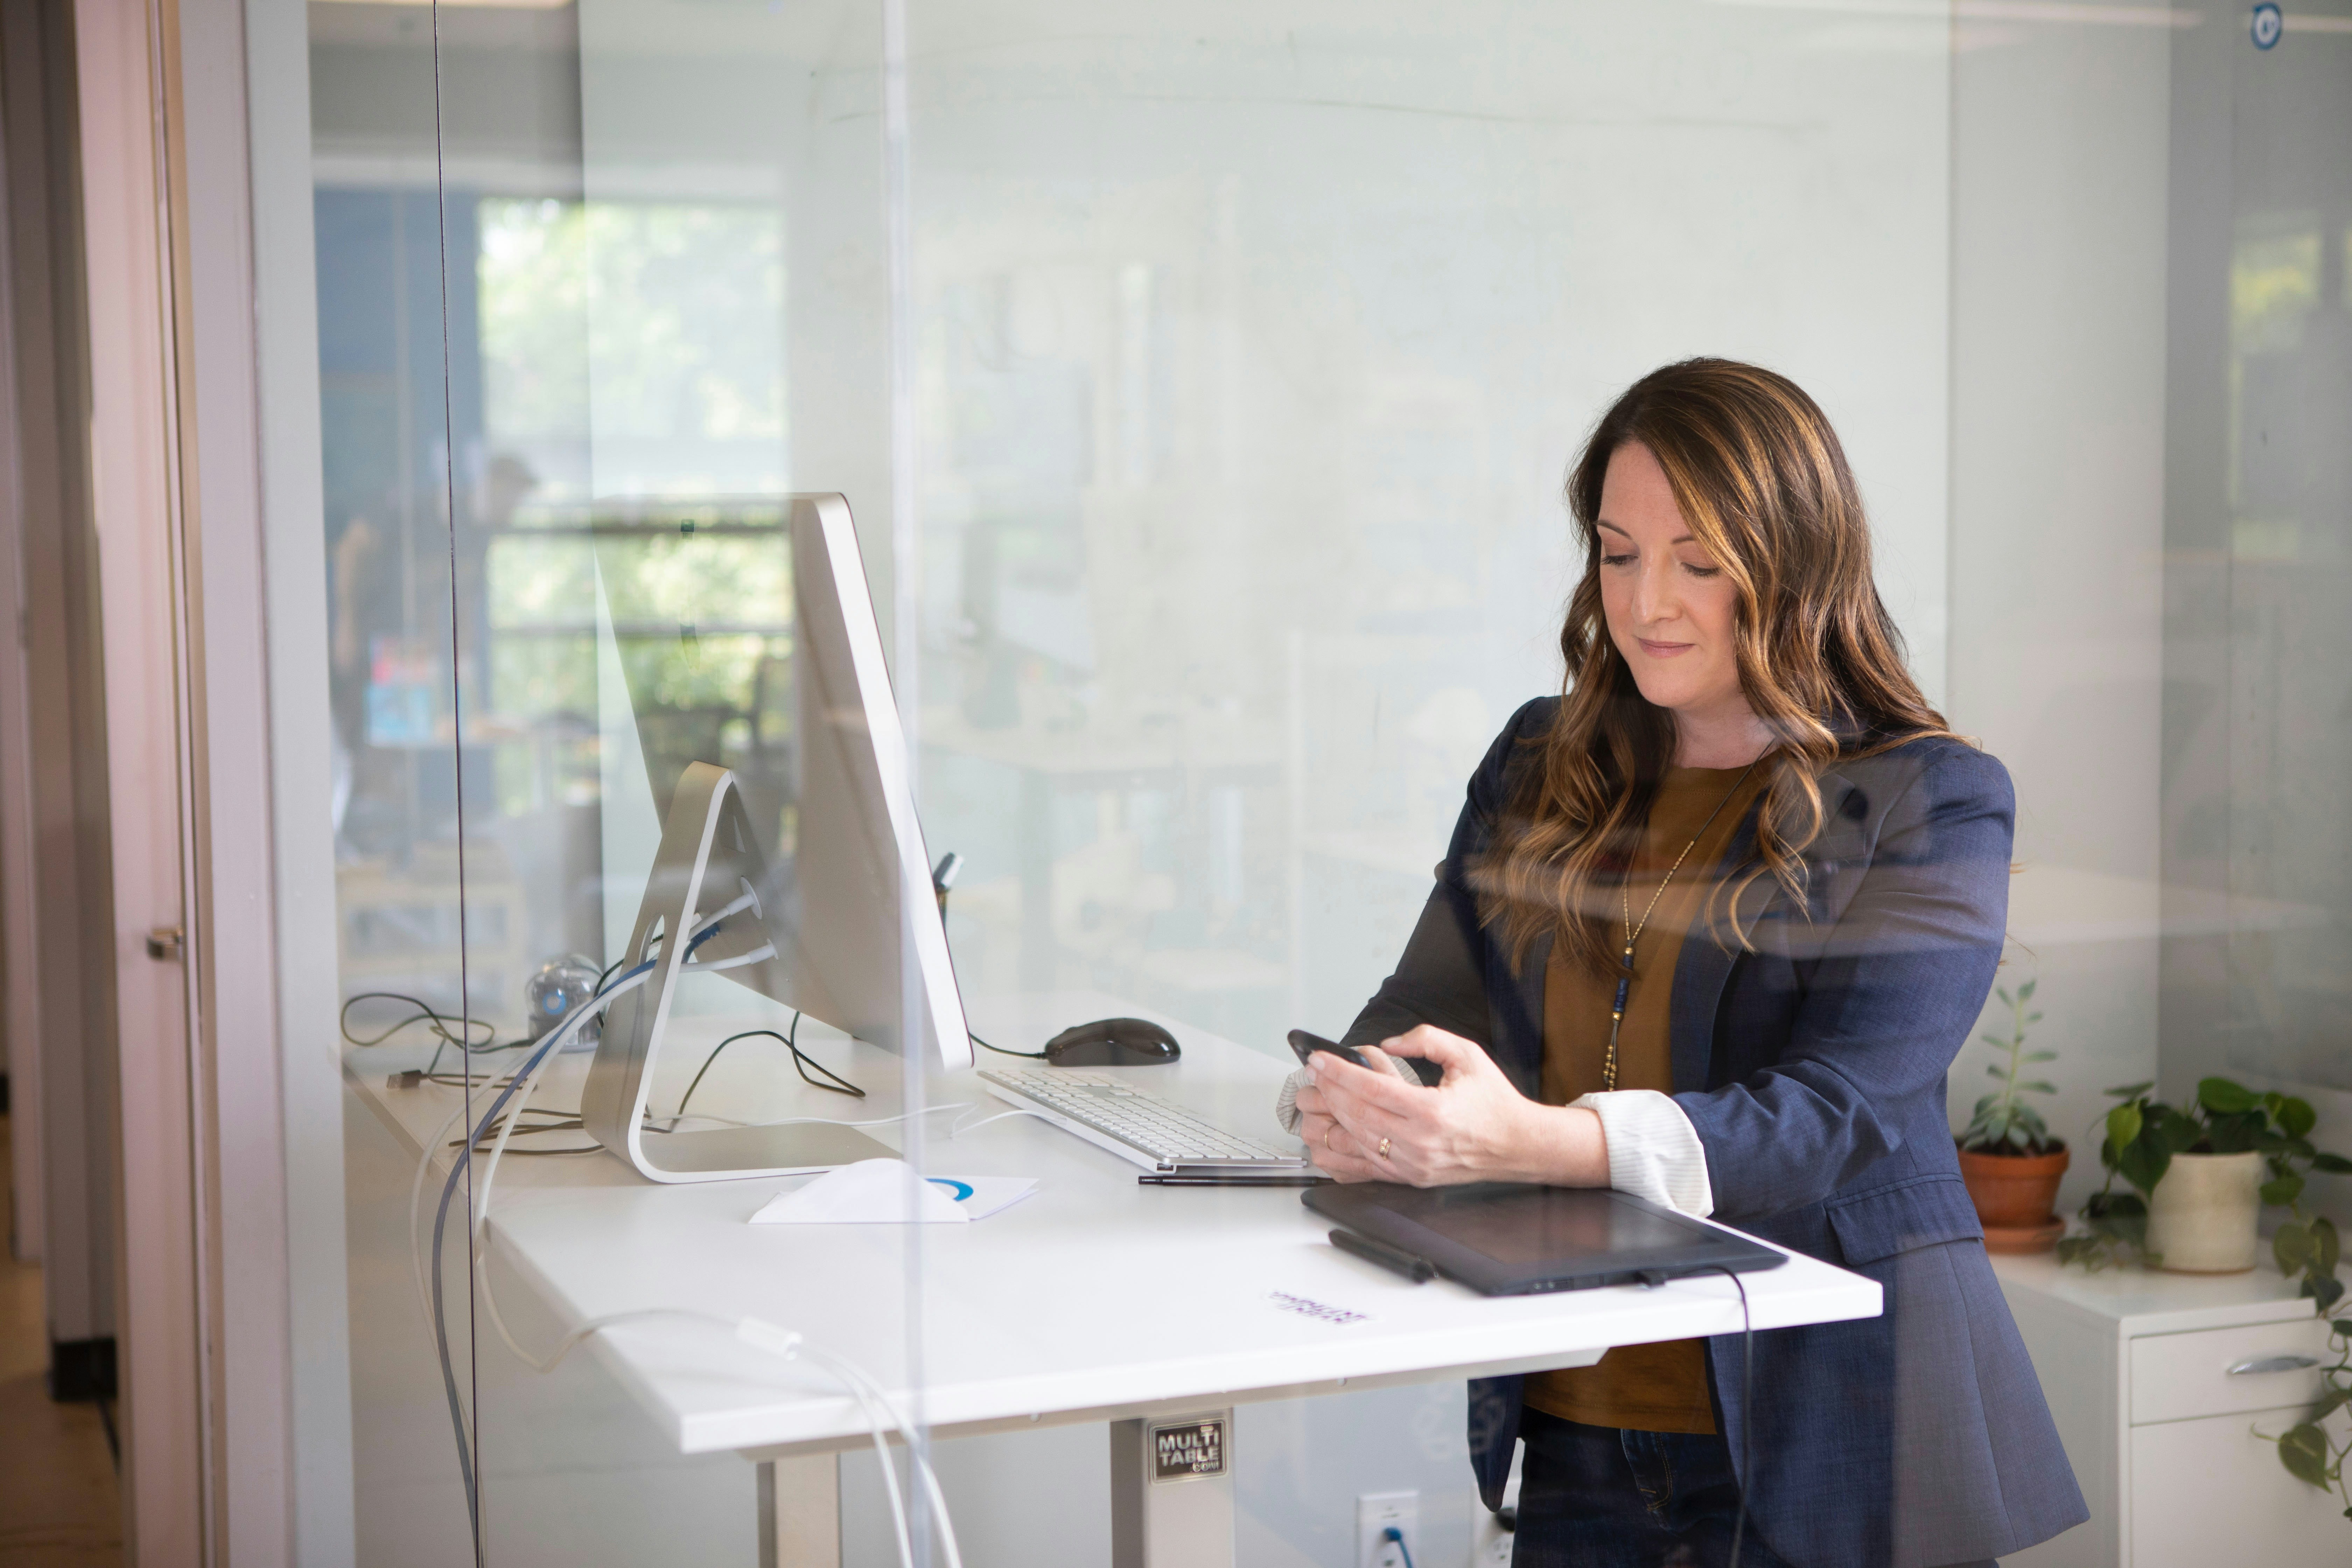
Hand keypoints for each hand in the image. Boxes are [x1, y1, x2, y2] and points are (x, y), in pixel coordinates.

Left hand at [1298, 1026, 1607, 1187]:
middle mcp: (1419, 1142)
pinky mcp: (1411, 1177)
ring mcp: (1413, 1164)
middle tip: (1311, 1073)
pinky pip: (1366, 1165)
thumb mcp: (1467, 1055)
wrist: (1517, 1144)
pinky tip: (1329, 1132)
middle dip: (1327, 1091)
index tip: (1319, 1059)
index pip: (1371, 1089)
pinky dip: (1343, 1148)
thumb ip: (1426, 1039)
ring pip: (1356, 1140)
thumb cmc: (1493, 1100)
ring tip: (1315, 1097)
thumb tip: (1388, 1044)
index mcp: (1432, 1111)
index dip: (1339, 1072)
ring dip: (1330, 1118)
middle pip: (1356, 1115)